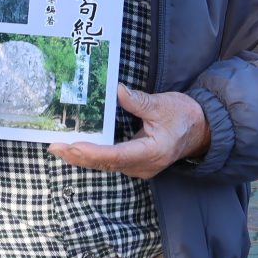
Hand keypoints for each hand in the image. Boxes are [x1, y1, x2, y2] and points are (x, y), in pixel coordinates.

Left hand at [48, 83, 209, 179]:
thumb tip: (116, 90)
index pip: (116, 155)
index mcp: (152, 152)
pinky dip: (93, 154)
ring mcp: (139, 167)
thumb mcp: (164, 104)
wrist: (202, 130)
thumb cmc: (185, 116)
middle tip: (55, 145)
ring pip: (106, 165)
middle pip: (105, 164)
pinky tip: (78, 147)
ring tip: (60, 146)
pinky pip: (111, 161)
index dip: (92, 152)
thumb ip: (139, 101)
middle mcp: (143, 166)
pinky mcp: (136, 162)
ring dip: (83, 156)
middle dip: (78, 156)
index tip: (72, 146)